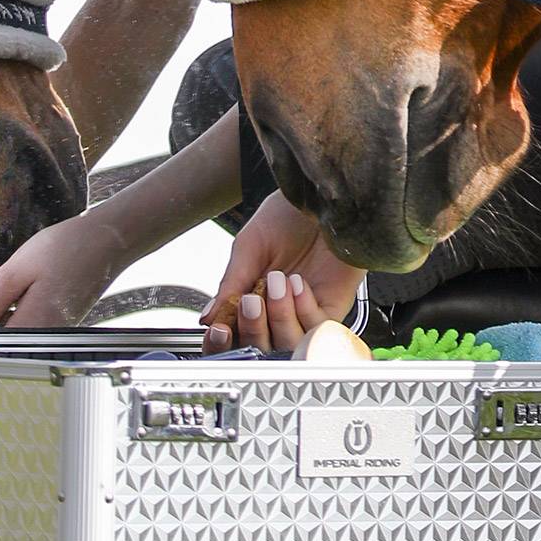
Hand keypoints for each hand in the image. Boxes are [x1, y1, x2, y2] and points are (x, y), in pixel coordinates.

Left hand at [0, 206, 123, 329]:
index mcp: (32, 327)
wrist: (108, 242)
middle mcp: (45, 339)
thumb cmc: (64, 249)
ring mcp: (54, 336)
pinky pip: (26, 335)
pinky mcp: (58, 330)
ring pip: (11, 344)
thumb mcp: (15, 272)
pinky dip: (8, 324)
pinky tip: (5, 304)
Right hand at [203, 192, 362, 350]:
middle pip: (261, 347)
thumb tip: (208, 317)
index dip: (225, 340)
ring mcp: (306, 310)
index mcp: (254, 297)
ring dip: (279, 317)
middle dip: (252, 328)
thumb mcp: (249, 247)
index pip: (235, 334)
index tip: (218, 330)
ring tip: (278, 282)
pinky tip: (299, 284)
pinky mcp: (332, 306)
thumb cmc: (287, 214)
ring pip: (289, 343)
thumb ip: (231, 284)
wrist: (321, 193)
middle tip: (250, 300)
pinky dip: (304, 310)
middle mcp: (279, 309)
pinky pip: (316, 327)